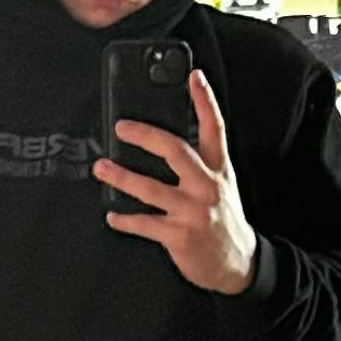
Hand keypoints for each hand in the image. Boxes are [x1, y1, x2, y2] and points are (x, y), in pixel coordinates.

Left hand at [93, 69, 258, 294]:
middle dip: (146, 136)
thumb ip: (201, 163)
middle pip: (176, 151)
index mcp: (219, 170)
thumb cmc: (223, 221)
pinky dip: (125, 219)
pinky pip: (145, 223)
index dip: (206, 100)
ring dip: (122, 177)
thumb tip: (166, 144)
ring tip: (102, 168)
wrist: (238, 263)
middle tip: (122, 128)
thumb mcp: (222, 186)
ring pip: (151, 188)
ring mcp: (193, 211)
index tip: (194, 77)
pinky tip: (112, 214)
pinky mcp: (180, 236)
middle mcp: (207, 187)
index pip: (215, 128)